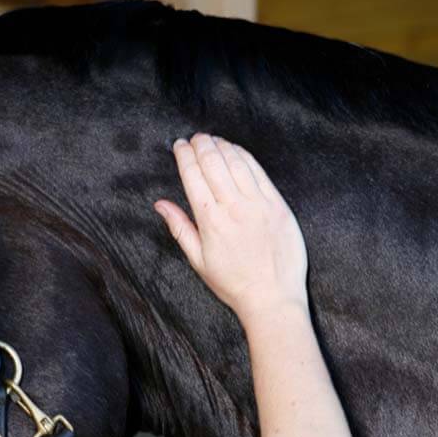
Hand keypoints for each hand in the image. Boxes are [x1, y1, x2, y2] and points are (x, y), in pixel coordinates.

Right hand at [154, 133, 307, 319]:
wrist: (272, 298)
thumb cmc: (233, 284)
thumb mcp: (198, 261)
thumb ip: (179, 227)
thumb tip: (160, 204)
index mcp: (210, 221)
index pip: (193, 175)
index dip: (184, 155)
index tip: (179, 145)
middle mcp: (233, 207)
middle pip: (213, 162)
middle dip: (201, 144)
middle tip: (195, 138)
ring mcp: (258, 203)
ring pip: (236, 162)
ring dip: (222, 146)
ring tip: (213, 140)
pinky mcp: (277, 204)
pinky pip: (259, 171)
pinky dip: (245, 156)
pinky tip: (236, 151)